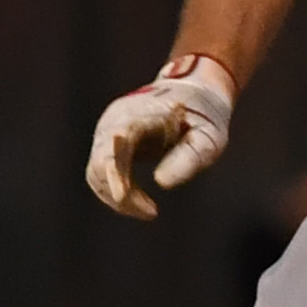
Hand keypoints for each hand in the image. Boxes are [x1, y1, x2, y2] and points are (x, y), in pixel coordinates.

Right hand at [84, 55, 235, 218]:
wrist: (193, 94)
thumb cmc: (205, 117)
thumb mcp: (209, 138)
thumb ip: (190, 157)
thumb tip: (163, 184)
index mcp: (143, 113)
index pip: (119, 140)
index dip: (115, 169)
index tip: (122, 196)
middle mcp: (117, 119)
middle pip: (102, 162)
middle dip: (122, 194)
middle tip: (152, 212)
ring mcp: (108, 129)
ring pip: (97, 171)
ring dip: (118, 197)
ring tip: (150, 210)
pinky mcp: (107, 142)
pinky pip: (100, 172)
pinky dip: (116, 191)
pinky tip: (140, 202)